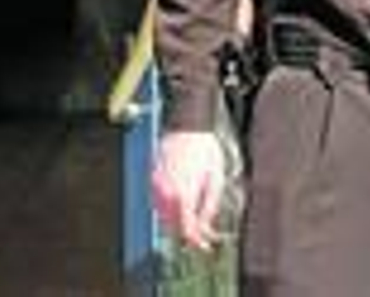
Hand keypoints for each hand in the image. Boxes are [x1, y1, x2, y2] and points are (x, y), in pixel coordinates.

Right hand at [151, 130, 226, 250]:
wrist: (189, 125)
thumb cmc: (205, 149)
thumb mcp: (216, 180)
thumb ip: (209, 207)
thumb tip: (205, 226)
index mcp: (183, 193)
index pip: (186, 227)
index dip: (195, 239)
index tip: (204, 244)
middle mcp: (166, 190)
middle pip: (172, 224)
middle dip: (186, 231)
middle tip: (202, 233)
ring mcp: (156, 182)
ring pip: (162, 213)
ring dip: (176, 219)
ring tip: (193, 217)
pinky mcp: (153, 174)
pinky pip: (157, 199)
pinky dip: (168, 207)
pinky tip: (181, 203)